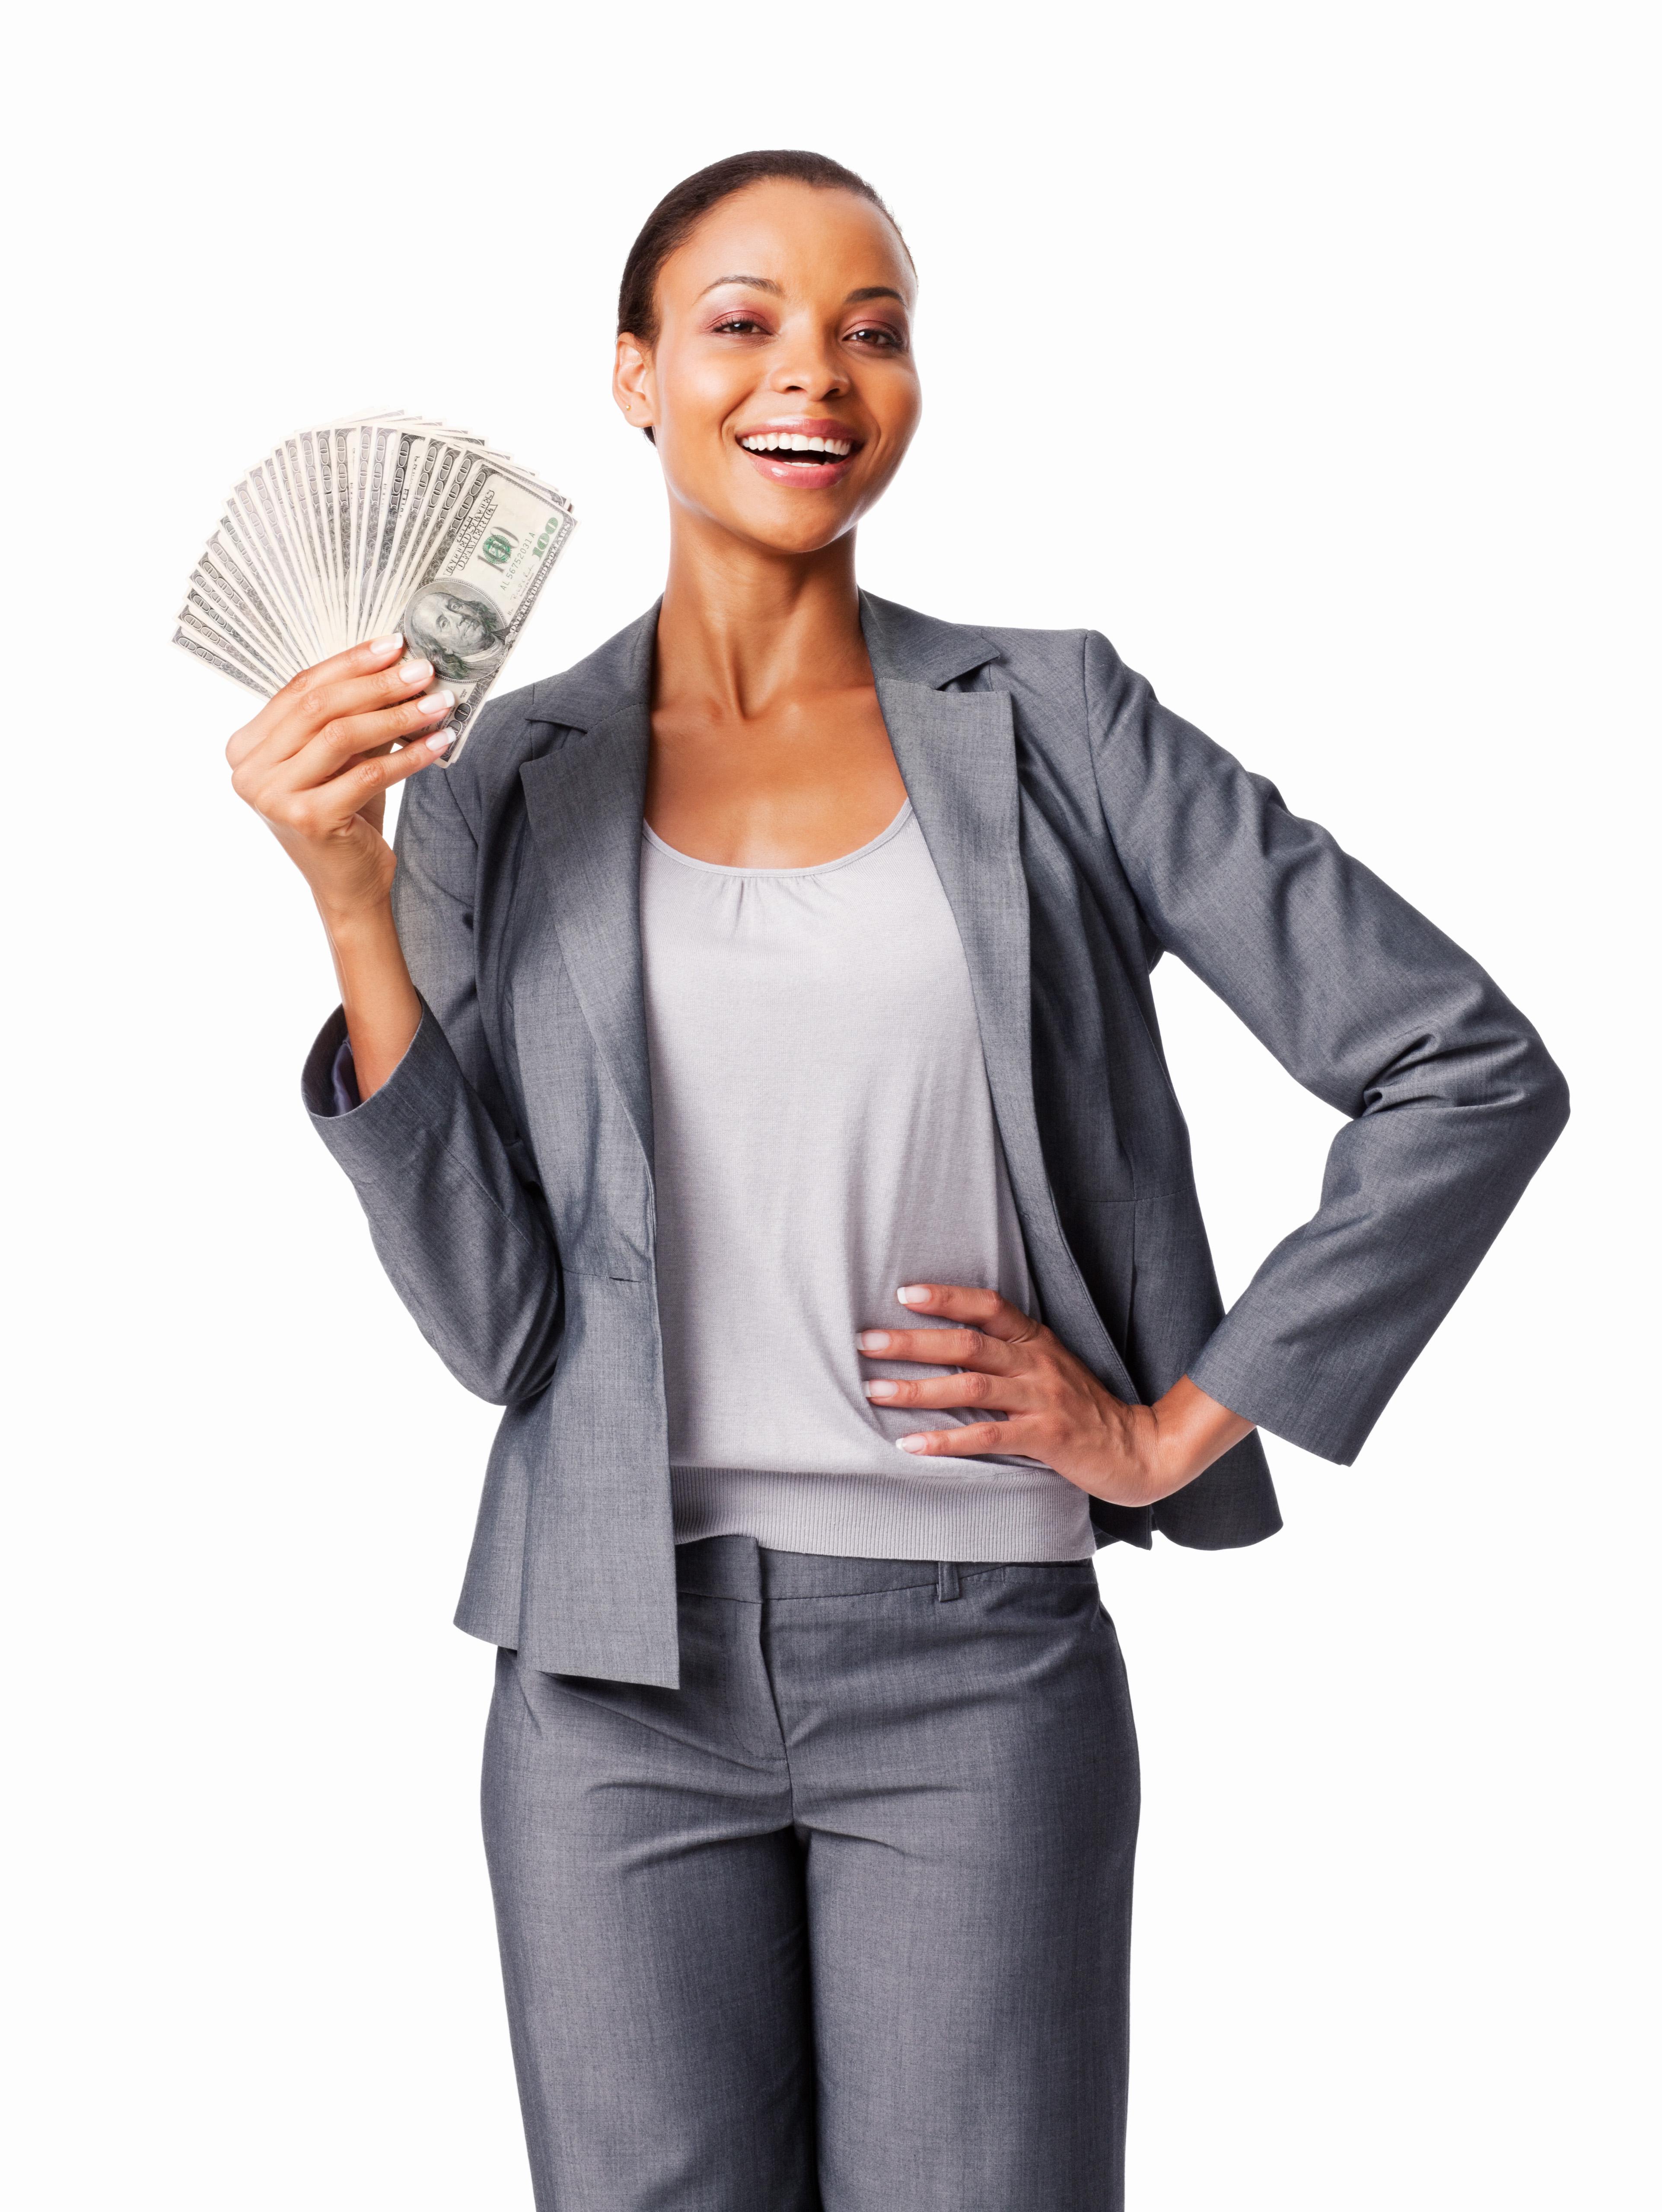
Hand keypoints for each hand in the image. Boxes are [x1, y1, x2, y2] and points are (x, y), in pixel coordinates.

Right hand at [226, 634, 452, 926]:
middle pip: (318, 707)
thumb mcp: (343, 757)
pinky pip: (367, 774)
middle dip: (376, 684)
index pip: (300, 689)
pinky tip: (438, 743)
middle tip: (423, 671)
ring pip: (340, 735)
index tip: (394, 645)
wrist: (349, 884)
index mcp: (246, 746)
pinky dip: (408, 756)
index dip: (349, 663)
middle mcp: (248, 771)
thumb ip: (353, 713)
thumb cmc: (345, 815)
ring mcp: (272, 797)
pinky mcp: (307, 820)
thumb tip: (397, 661)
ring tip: (438, 703)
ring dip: (396, 715)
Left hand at [856, 1282, 1253, 1507]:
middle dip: (912, 1341)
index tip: (903, 1294)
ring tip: (875, 1391)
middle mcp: (1037, 1363)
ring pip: (970, 1386)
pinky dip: (946, 1439)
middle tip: (865, 1341)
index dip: (947, 1297)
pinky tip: (912, 1444)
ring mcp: (1042, 1398)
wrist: (1137, 1449)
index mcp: (1036, 1341)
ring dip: (918, 1388)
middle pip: (967, 1343)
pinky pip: (987, 1436)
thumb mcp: (1051, 1368)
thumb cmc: (1084, 1410)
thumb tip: (949, 1343)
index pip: (988, 1306)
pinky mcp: (1046, 1437)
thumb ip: (1010, 1353)